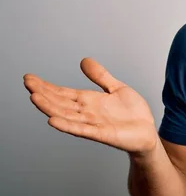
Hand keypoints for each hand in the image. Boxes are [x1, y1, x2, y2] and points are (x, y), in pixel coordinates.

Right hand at [24, 58, 157, 155]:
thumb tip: (84, 60)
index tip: (30, 78)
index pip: (63, 93)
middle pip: (61, 102)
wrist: (147, 132)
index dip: (47, 86)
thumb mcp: (117, 88)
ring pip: (67, 115)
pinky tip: (53, 120)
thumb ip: (100, 76)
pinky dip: (67, 125)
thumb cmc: (132, 114)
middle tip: (27, 83)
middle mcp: (87, 112)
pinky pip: (82, 129)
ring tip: (34, 97)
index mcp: (89, 101)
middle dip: (44, 93)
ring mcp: (93, 124)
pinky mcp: (103, 134)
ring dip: (50, 107)